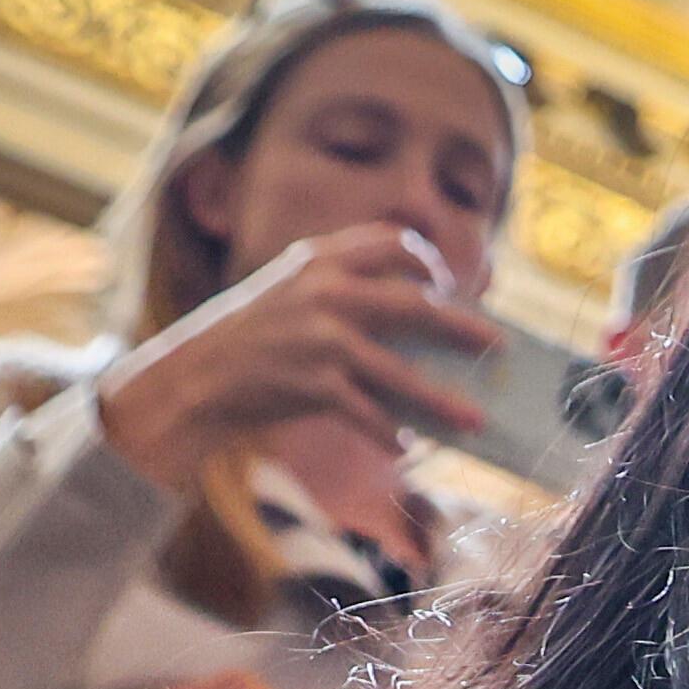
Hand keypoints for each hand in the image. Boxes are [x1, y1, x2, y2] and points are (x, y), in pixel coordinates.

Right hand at [92, 222, 492, 500]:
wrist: (191, 378)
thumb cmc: (247, 338)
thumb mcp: (289, 291)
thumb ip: (342, 289)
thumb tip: (420, 315)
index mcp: (318, 259)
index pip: (392, 242)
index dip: (427, 263)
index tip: (446, 285)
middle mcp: (322, 291)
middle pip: (413, 304)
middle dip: (462, 326)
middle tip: (497, 345)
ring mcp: (317, 339)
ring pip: (400, 372)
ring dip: (443, 401)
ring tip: (476, 419)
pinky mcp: (310, 384)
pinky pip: (367, 413)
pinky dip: (390, 433)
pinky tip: (405, 446)